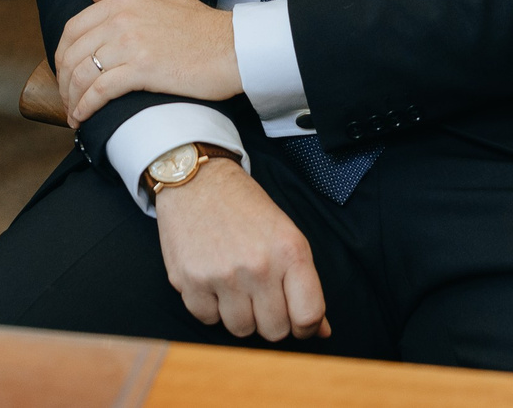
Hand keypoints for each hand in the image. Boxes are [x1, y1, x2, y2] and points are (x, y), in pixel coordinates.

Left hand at [56, 0, 239, 124]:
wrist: (233, 47)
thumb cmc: (203, 26)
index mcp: (124, 0)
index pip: (74, 27)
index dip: (62, 54)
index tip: (64, 73)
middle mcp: (122, 18)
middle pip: (73, 53)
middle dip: (63, 81)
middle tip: (67, 99)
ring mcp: (130, 43)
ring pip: (82, 73)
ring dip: (72, 98)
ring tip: (74, 114)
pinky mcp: (142, 69)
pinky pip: (100, 90)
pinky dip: (85, 107)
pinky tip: (83, 118)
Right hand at [157, 160, 330, 341]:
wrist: (197, 180)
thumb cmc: (246, 209)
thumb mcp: (286, 235)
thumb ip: (305, 284)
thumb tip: (321, 332)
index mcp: (290, 251)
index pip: (308, 315)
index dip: (306, 328)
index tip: (297, 323)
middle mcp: (258, 265)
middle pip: (274, 331)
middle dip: (269, 320)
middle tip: (260, 297)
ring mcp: (223, 275)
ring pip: (241, 330)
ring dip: (239, 315)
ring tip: (235, 286)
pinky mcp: (190, 280)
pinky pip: (208, 319)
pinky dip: (210, 307)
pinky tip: (212, 281)